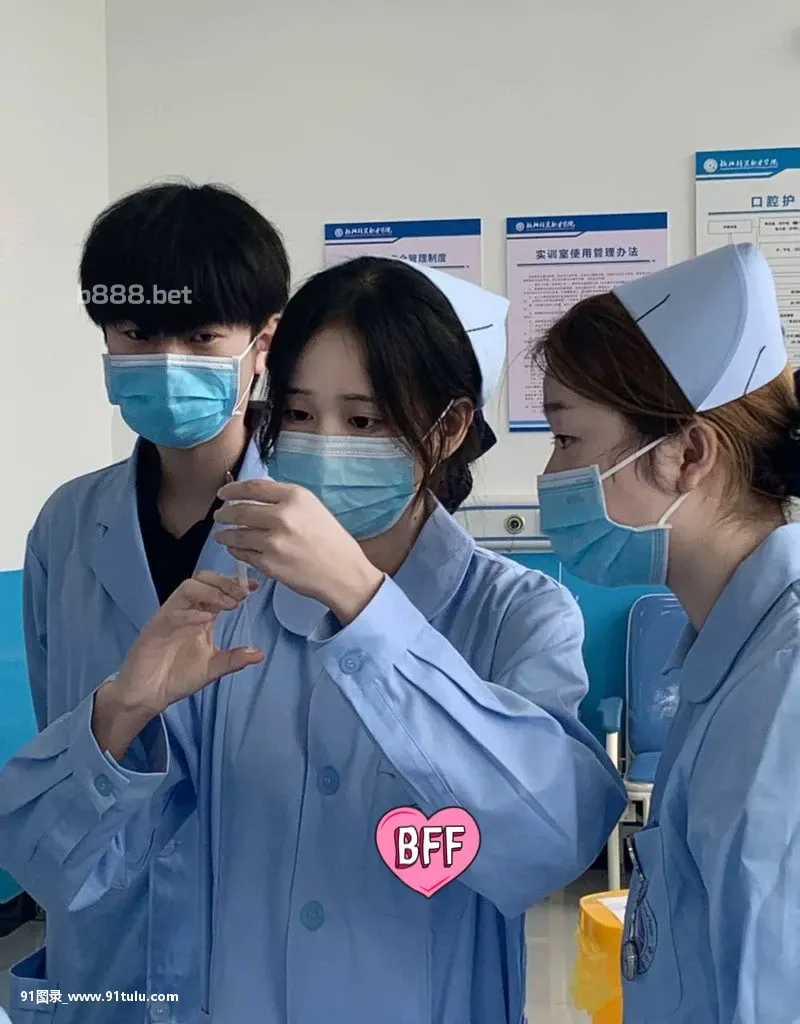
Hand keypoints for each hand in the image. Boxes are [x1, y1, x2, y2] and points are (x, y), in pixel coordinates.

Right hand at [115, 571, 262, 714]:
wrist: (148, 694)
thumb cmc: (177, 678)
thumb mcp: (212, 668)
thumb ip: (234, 659)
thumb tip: (260, 654)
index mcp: (200, 617)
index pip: (218, 590)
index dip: (235, 585)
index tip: (254, 586)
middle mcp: (186, 612)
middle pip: (202, 580)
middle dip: (225, 582)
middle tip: (241, 594)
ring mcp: (170, 617)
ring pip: (188, 588)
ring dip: (210, 592)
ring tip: (228, 604)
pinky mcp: (156, 628)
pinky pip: (172, 612)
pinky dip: (191, 613)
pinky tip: (206, 620)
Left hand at [214, 479, 383, 622]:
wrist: (343, 573)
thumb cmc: (331, 540)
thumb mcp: (313, 509)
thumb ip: (285, 500)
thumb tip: (255, 496)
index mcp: (295, 497)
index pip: (253, 487)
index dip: (233, 489)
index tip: (223, 493)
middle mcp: (282, 516)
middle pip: (240, 510)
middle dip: (224, 513)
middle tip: (219, 515)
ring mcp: (273, 541)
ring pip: (237, 534)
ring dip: (225, 534)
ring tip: (222, 535)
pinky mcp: (268, 563)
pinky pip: (242, 553)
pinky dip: (235, 550)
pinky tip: (235, 548)